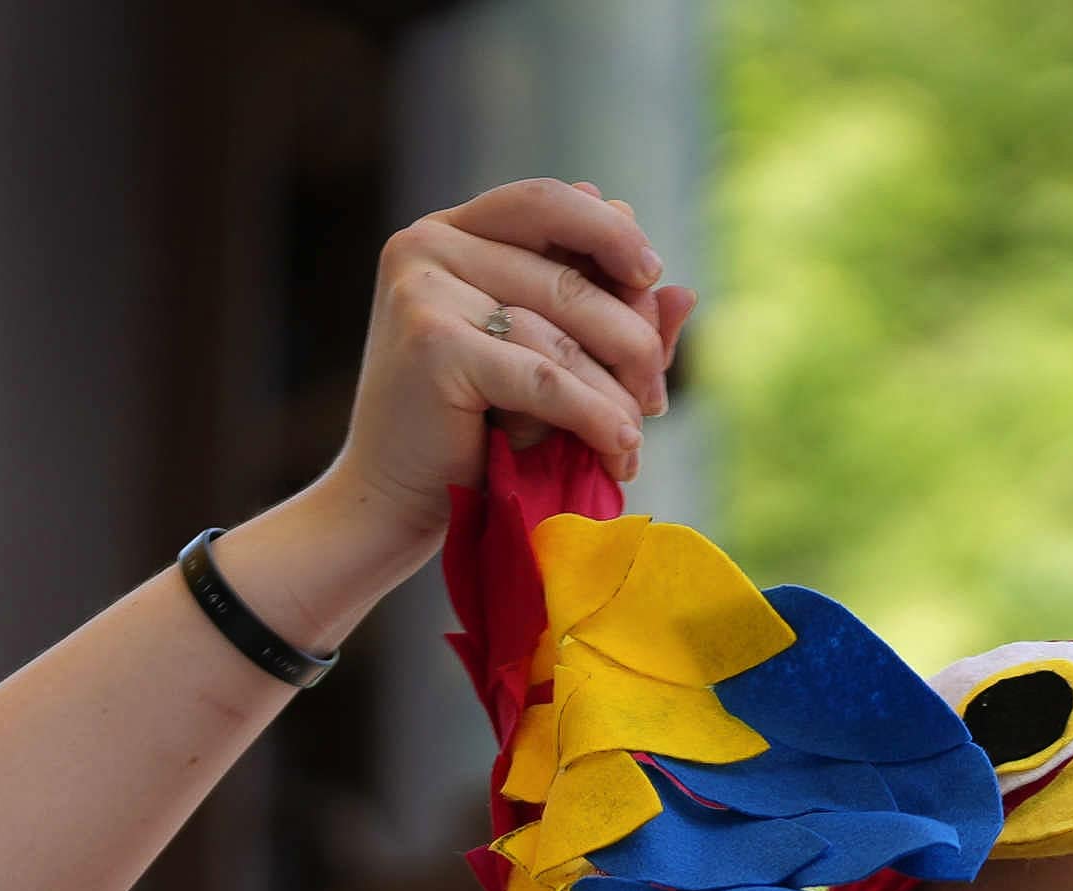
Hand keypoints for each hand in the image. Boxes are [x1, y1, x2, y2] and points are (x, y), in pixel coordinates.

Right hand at [261, 180, 692, 625]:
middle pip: (567, 275)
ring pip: (561, 331)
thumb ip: (606, 323)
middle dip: (629, 339)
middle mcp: (428, 244)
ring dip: (615, 391)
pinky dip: (593, 414)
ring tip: (634, 437)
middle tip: (655, 399)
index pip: (546, 202)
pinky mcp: (433, 341)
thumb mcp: (545, 366)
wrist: (391, 505)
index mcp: (449, 232)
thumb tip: (682, 292)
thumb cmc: (470, 435)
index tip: (652, 278)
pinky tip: (619, 446)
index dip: (610, 233)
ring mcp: (424, 287)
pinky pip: (545, 375)